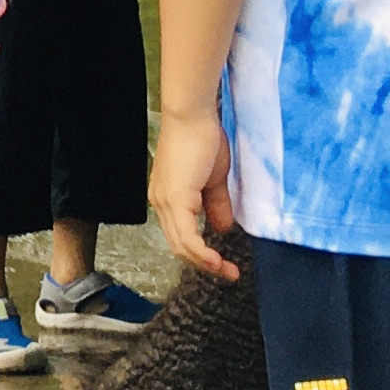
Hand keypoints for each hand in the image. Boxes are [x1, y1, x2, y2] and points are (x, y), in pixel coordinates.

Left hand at [149, 103, 239, 279]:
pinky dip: (202, 253)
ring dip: (205, 263)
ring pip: (181, 245)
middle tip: (228, 273)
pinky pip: (187, 236)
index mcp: (168, 198)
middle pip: (179, 246)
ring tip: (227, 271)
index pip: (180, 235)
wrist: (192, 116)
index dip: (201, 254)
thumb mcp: (214, 179)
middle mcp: (160, 202)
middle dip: (204, 264)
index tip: (224, 264)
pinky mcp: (175, 198)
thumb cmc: (203, 139)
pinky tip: (216, 261)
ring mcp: (165, 201)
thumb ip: (216, 205)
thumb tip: (221, 229)